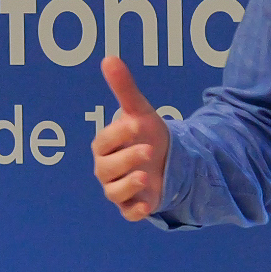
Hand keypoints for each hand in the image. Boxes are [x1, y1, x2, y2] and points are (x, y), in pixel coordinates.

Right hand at [91, 56, 170, 219]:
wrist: (166, 161)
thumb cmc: (145, 134)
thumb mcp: (139, 111)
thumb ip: (124, 88)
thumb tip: (109, 58)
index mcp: (105, 146)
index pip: (104, 141)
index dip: (118, 135)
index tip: (136, 124)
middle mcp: (106, 169)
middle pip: (106, 168)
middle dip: (126, 159)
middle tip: (148, 150)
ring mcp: (118, 189)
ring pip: (114, 192)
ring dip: (128, 185)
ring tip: (144, 177)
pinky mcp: (132, 205)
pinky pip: (128, 213)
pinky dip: (135, 211)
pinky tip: (148, 206)